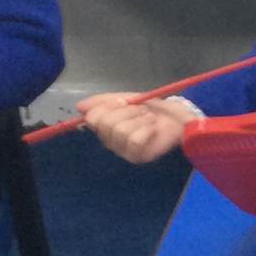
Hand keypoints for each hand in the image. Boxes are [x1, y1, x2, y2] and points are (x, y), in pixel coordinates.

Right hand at [77, 93, 195, 163]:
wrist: (176, 116)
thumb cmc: (151, 108)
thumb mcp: (126, 98)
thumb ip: (103, 101)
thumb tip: (79, 107)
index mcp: (105, 127)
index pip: (92, 117)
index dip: (109, 105)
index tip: (124, 101)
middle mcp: (111, 141)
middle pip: (106, 124)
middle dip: (127, 111)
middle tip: (142, 111)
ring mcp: (124, 151)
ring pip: (120, 131)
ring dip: (139, 119)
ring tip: (150, 119)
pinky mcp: (138, 157)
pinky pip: (134, 140)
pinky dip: (146, 129)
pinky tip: (153, 128)